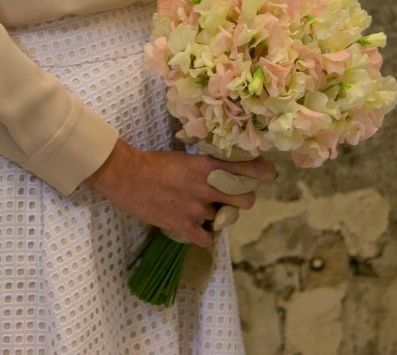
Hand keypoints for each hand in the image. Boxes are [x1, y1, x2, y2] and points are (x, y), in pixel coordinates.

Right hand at [83, 140, 277, 246]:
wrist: (126, 176)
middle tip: (230, 199)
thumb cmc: (154, 163)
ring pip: (225, 219)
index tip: (270, 174)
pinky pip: (207, 239)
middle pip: (245, 200)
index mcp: (210, 166)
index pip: (248, 169)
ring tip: (204, 211)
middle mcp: (209, 187)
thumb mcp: (188, 157)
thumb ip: (208, 166)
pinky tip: (197, 229)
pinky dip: (204, 235)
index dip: (263, 172)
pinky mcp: (183, 226)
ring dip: (218, 216)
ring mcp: (197, 208)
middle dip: (241, 200)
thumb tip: (225, 171)